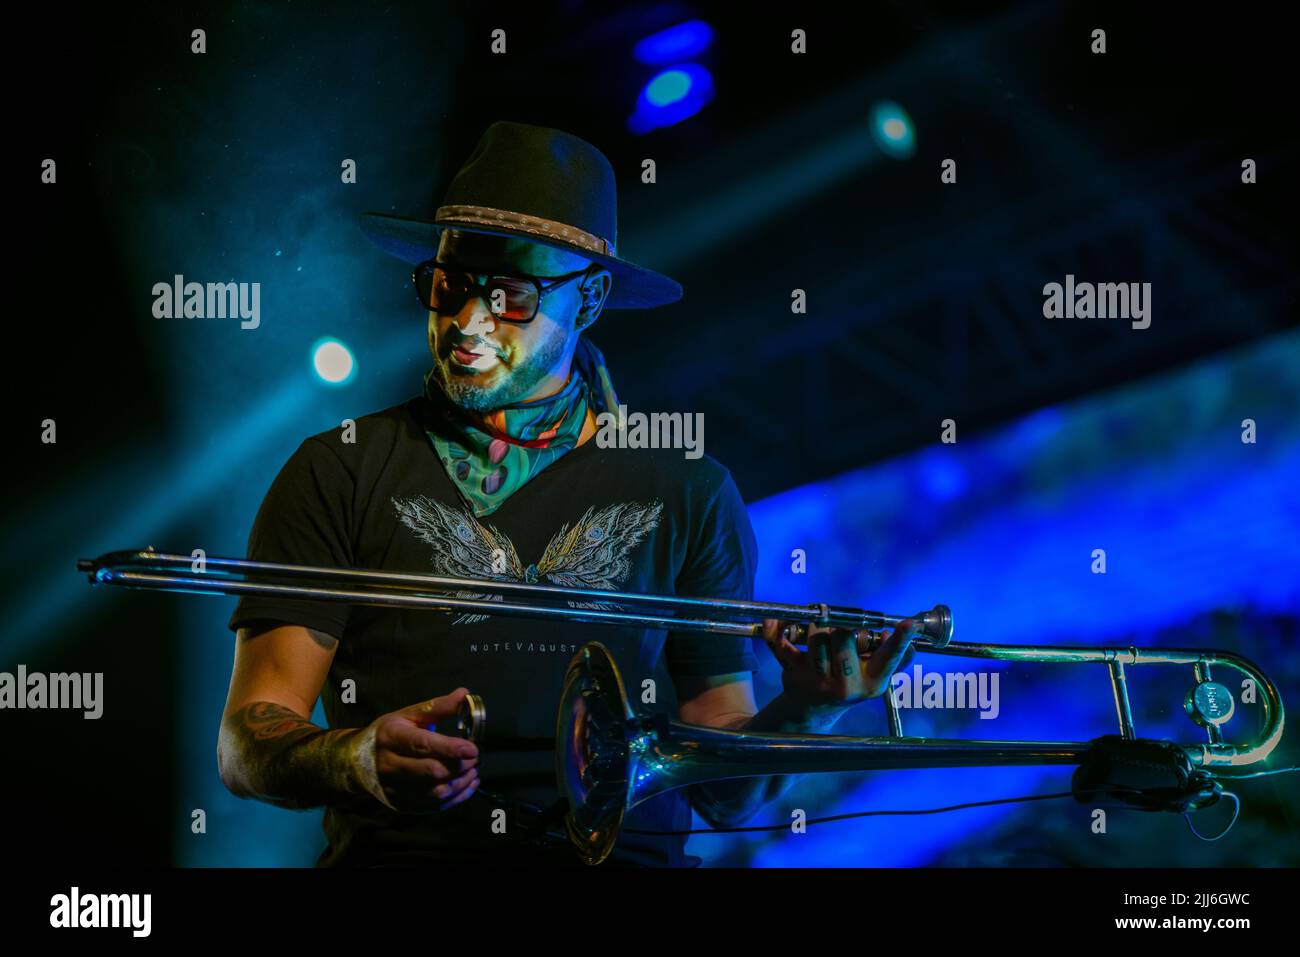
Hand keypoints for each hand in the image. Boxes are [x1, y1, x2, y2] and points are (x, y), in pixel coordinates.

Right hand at [356, 688, 479, 812]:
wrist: (358, 761)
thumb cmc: (390, 733)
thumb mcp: (409, 714)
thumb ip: (438, 706)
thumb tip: (465, 694)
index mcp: (391, 737)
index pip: (422, 745)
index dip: (450, 748)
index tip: (473, 749)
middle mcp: (390, 764)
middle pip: (431, 771)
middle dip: (459, 765)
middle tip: (475, 757)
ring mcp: (394, 788)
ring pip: (436, 792)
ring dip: (461, 782)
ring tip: (473, 770)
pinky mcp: (402, 805)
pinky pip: (435, 806)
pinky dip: (457, 796)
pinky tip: (468, 783)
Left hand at [759, 619, 919, 711]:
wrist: (813, 710)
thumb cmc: (848, 683)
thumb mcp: (874, 675)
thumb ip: (893, 657)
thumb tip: (912, 633)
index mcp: (872, 682)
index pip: (889, 658)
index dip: (899, 640)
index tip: (908, 624)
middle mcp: (847, 684)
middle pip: (844, 637)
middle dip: (840, 625)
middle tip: (839, 625)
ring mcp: (819, 681)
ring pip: (816, 637)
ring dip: (814, 626)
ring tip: (817, 629)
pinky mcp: (795, 675)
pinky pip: (781, 647)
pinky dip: (775, 632)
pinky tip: (774, 622)